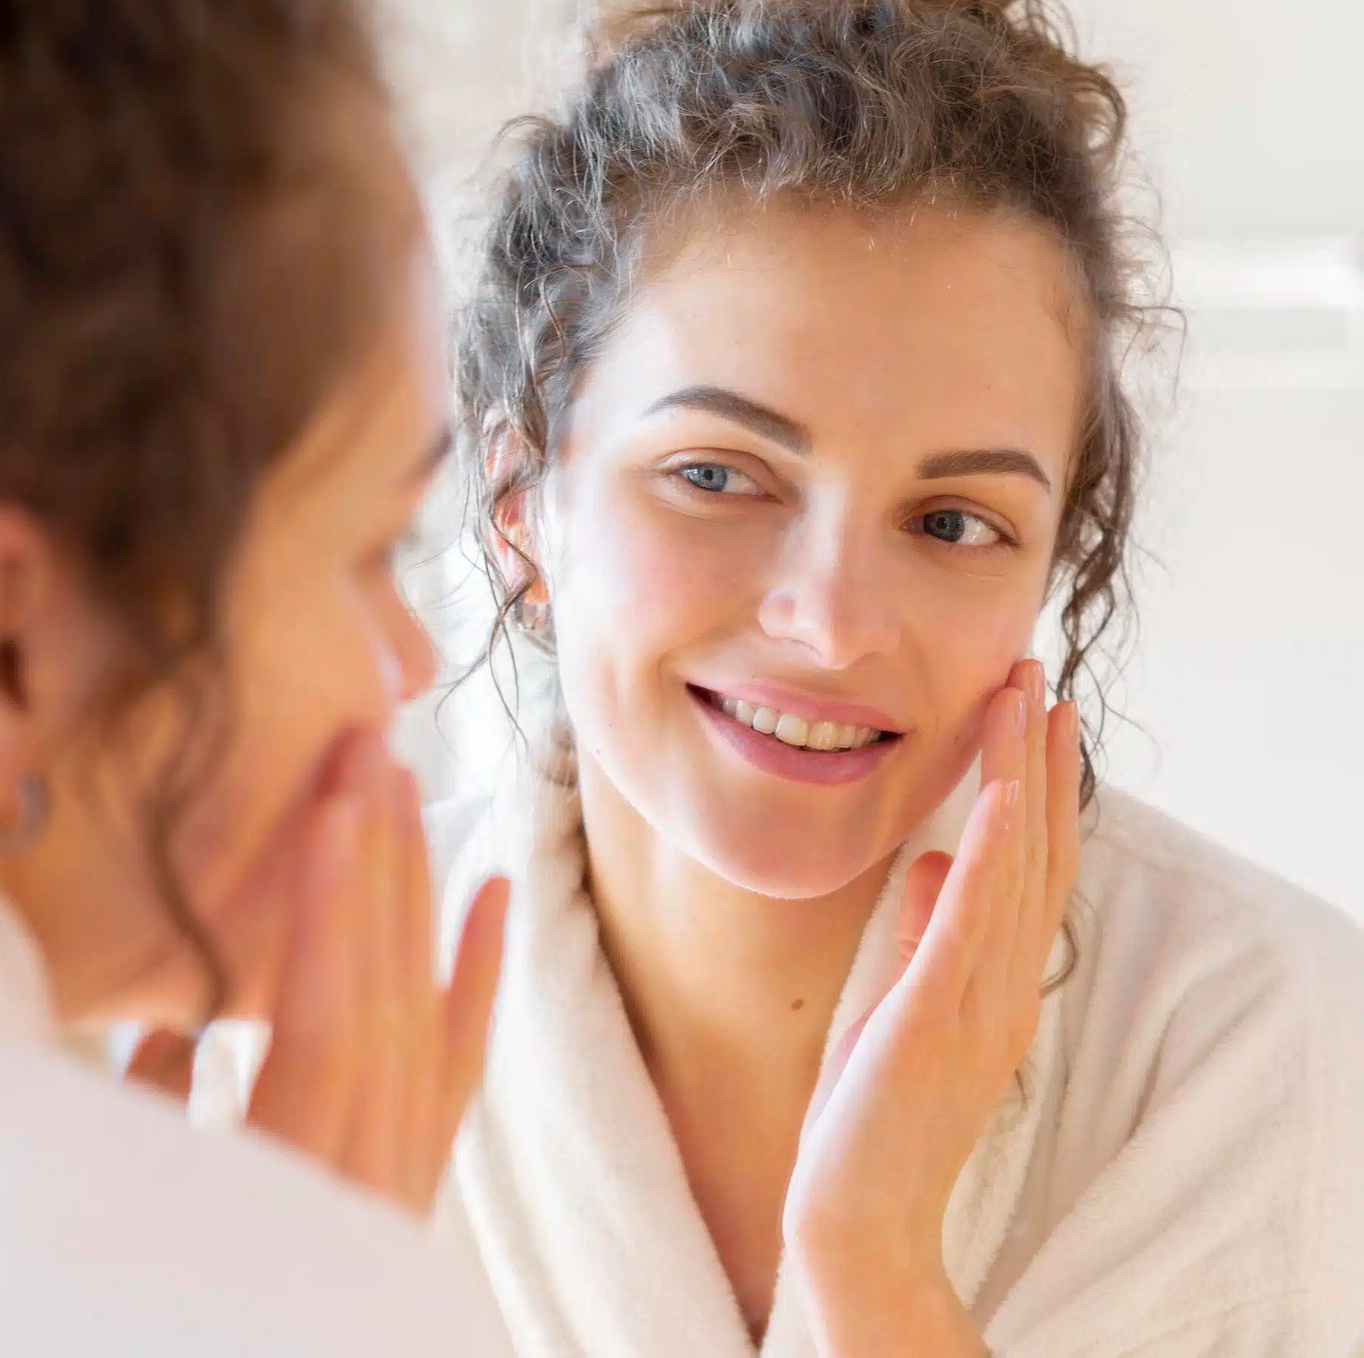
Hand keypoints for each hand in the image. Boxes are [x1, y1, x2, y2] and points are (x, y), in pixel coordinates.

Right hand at [129, 730, 509, 1216]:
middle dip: (377, 860)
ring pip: (421, 1014)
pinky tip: (497, 892)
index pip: (327, 1016)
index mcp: (295, 1183)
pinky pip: (458, 1067)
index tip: (337, 793)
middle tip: (373, 744)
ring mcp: (400, 1176)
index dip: (332, 901)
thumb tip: (169, 1029)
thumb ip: (161, 1128)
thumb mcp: (151, 1214)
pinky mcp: (415, 1179)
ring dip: (415, 893)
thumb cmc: (193, 1288)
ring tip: (415, 787)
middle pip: (383, 992)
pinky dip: (477, 976)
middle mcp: (364, 1175)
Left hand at [783, 659, 1079, 1354]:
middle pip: (1034, 851)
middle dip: (1037, 759)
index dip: (1038, 787)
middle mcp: (1006, 984)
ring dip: (1019, 779)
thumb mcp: (899, 1004)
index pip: (1029, 866)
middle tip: (1037, 674)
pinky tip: (999, 800)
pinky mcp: (936, 1019)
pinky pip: (971, 926)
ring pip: (1013, 869)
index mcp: (997, 980)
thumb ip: (922, 933)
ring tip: (1023, 699)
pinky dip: (989, 859)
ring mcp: (979, 1002)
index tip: (1036, 714)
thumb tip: (931, 857)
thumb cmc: (873, 1115)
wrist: (856, 1219)